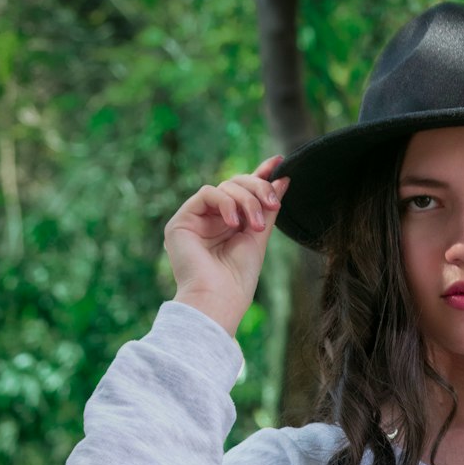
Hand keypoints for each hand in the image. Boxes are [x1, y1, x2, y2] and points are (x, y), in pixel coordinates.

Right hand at [163, 155, 290, 334]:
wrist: (218, 302)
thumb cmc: (238, 281)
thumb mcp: (259, 238)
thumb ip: (267, 209)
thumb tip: (282, 179)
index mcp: (228, 226)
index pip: (243, 192)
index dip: (260, 175)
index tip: (279, 162)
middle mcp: (210, 220)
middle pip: (236, 185)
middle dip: (258, 190)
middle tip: (273, 204)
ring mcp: (195, 220)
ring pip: (225, 187)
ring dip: (246, 201)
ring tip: (254, 226)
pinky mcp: (181, 221)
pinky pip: (207, 194)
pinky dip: (226, 204)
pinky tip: (234, 224)